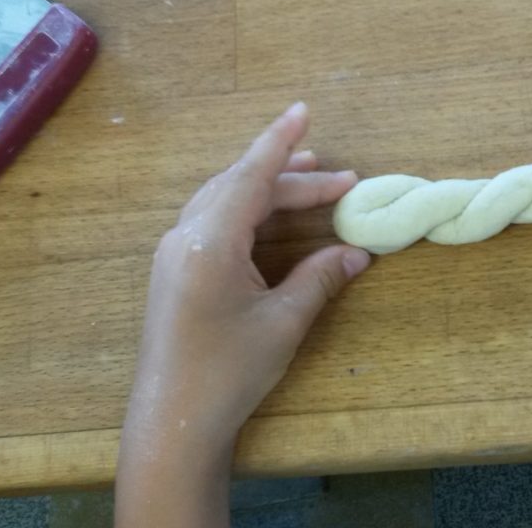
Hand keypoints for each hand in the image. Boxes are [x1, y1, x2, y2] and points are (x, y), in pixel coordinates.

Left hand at [123, 101, 370, 455]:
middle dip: (291, 179)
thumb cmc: (229, 371)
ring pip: (223, 202)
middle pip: (240, 187)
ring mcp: (174, 254)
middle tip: (342, 180)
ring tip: (310, 184)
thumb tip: (357, 251)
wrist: (174, 421)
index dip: (281, 142)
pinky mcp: (174, 272)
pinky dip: (247, 212)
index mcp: (209, 241)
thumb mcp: (283, 322)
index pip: (251, 176)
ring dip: (267, 192)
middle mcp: (185, 236)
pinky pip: (212, 222)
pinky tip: (270, 221)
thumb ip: (319, 278)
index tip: (304, 111)